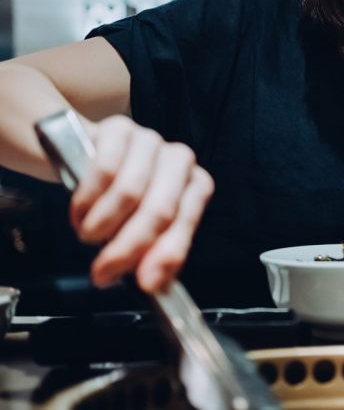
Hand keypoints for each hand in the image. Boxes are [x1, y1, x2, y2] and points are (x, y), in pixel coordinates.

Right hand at [69, 115, 213, 291]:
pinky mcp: (119, 129)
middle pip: (160, 210)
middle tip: (103, 271)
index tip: (146, 282)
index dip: (167, 253)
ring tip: (89, 235)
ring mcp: (150, 140)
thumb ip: (154, 255)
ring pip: (129, 192)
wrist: (85, 157)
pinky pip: (103, 170)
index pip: (186, 220)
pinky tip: (80, 211)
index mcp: (195, 185)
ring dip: (101, 224)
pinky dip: (86, 201)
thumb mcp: (142, 229)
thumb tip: (153, 284)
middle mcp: (179, 160)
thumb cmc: (122, 199)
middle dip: (128, 248)